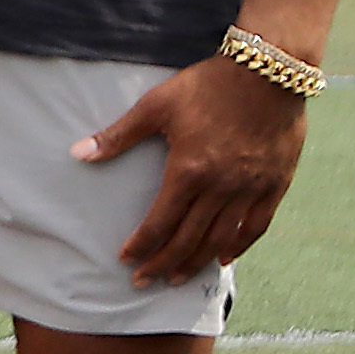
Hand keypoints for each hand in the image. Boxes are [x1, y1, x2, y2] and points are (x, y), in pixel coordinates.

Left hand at [79, 56, 305, 281]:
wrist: (269, 71)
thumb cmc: (208, 85)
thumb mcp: (157, 105)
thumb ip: (118, 135)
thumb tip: (78, 153)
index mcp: (189, 170)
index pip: (159, 223)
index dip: (141, 246)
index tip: (126, 260)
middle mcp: (221, 187)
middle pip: (188, 239)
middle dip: (163, 264)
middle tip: (144, 282)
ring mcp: (251, 187)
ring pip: (221, 238)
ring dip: (197, 262)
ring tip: (178, 279)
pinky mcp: (276, 183)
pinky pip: (257, 224)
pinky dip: (240, 245)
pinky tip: (225, 259)